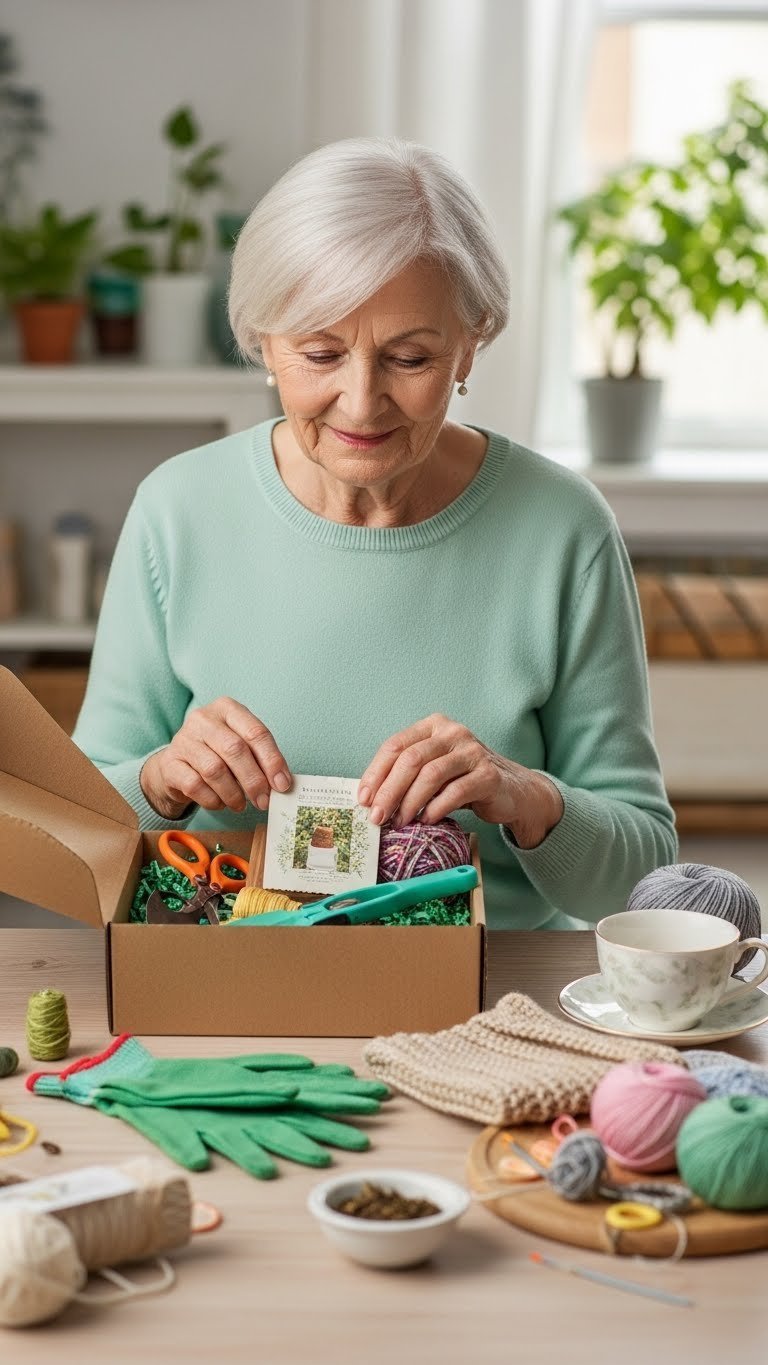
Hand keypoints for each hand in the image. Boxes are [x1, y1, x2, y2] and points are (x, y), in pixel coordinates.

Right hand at [140, 697, 291, 819]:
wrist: (177, 765)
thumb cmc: (216, 753)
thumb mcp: (240, 746)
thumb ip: (261, 759)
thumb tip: (282, 783)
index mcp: (227, 708)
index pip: (256, 732)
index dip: (272, 761)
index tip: (283, 785)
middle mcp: (203, 719)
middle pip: (235, 750)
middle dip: (254, 781)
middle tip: (263, 801)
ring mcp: (183, 739)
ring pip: (215, 770)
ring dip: (233, 793)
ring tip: (240, 805)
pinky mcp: (170, 763)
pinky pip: (195, 786)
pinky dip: (213, 800)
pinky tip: (220, 803)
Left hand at [358, 714, 563, 849]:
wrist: (512, 790)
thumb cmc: (463, 780)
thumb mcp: (433, 770)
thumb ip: (407, 775)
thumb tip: (370, 799)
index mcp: (433, 726)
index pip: (396, 745)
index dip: (376, 773)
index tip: (364, 799)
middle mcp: (453, 733)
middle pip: (411, 759)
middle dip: (389, 791)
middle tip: (377, 817)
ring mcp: (472, 752)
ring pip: (431, 775)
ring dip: (410, 802)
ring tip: (400, 822)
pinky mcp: (488, 775)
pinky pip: (455, 792)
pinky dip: (436, 808)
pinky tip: (426, 820)